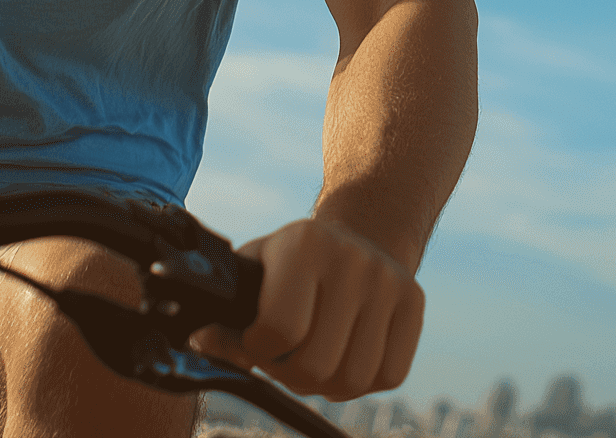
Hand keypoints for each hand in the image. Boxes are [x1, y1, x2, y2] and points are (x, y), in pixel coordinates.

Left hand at [194, 215, 422, 400]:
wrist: (360, 232)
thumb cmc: (291, 264)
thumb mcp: (255, 272)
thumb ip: (227, 313)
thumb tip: (200, 342)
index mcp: (301, 244)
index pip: (278, 330)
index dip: (258, 350)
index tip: (256, 341)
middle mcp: (351, 259)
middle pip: (316, 365)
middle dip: (290, 374)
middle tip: (284, 357)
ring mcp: (388, 281)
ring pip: (353, 378)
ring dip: (326, 384)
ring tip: (313, 359)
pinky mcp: (415, 303)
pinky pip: (389, 375)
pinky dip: (362, 382)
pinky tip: (345, 356)